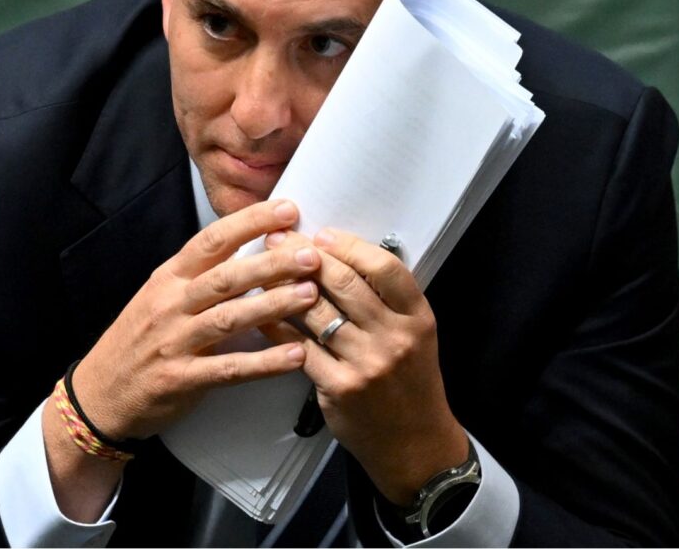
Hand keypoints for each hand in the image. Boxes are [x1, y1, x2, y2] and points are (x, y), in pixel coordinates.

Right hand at [71, 198, 321, 440]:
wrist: (100, 394)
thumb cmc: (140, 339)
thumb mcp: (161, 296)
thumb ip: (200, 276)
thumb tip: (253, 249)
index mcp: (169, 277)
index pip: (212, 240)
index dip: (250, 223)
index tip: (287, 209)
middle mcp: (171, 304)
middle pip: (226, 277)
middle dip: (271, 263)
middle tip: (311, 255)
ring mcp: (174, 342)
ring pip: (230, 318)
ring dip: (273, 305)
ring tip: (311, 295)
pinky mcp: (181, 379)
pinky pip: (229, 369)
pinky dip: (264, 363)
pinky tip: (296, 356)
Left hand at [262, 227, 468, 504]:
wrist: (414, 444)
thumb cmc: (410, 381)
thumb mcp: (415, 335)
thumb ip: (387, 300)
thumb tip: (341, 255)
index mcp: (417, 318)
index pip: (385, 268)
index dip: (349, 246)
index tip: (321, 234)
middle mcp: (394, 337)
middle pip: (346, 284)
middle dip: (307, 255)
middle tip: (279, 238)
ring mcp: (366, 364)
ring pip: (317, 311)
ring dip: (285, 285)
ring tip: (263, 267)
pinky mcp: (338, 388)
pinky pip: (299, 346)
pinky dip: (278, 325)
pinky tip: (261, 309)